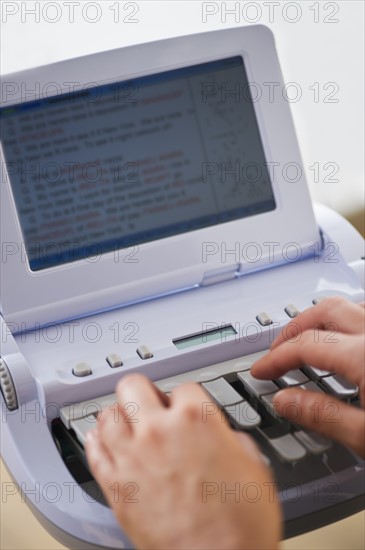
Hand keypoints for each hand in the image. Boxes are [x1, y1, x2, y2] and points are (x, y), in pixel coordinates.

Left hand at [85, 374, 280, 549]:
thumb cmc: (240, 525)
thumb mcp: (254, 469)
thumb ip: (233, 442)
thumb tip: (224, 439)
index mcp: (196, 420)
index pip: (183, 387)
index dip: (187, 397)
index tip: (186, 406)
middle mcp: (158, 431)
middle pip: (133, 386)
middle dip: (143, 392)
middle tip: (149, 403)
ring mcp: (132, 457)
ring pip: (107, 416)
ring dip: (117, 415)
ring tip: (125, 421)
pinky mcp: (115, 487)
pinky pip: (93, 453)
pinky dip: (95, 442)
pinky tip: (99, 439)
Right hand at [251, 297, 364, 456]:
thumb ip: (323, 416)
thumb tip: (285, 402)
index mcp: (364, 355)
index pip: (305, 345)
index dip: (276, 358)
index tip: (261, 371)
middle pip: (325, 311)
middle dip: (294, 327)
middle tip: (277, 350)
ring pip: (349, 307)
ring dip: (322, 319)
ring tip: (307, 338)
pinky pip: (364, 316)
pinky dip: (347, 322)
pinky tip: (345, 341)